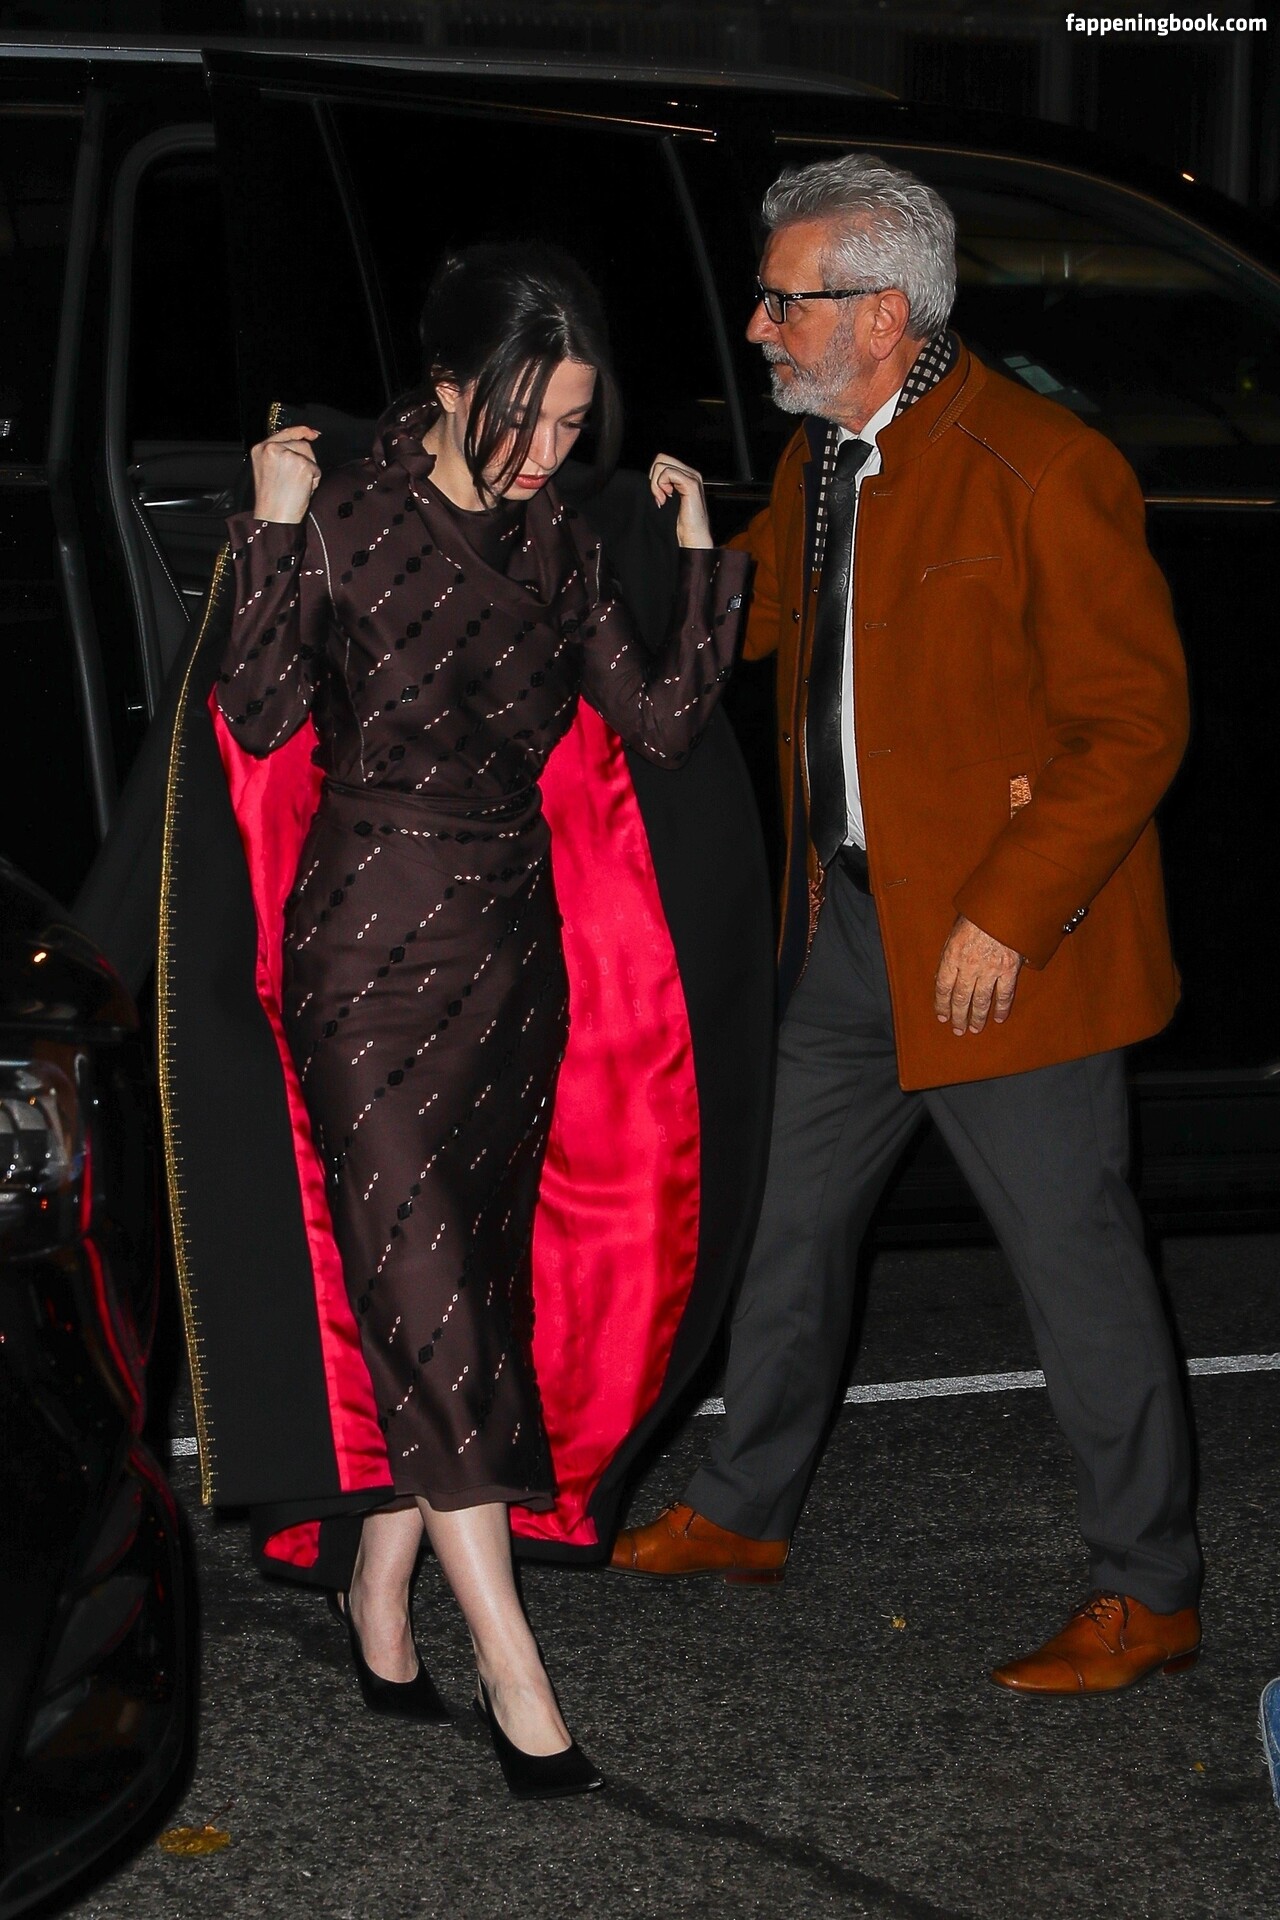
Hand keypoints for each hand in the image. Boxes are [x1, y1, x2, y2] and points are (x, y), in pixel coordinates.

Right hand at [250, 425, 320, 523]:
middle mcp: (272, 448)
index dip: (301, 431)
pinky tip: (301, 490)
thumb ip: (279, 454)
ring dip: (309, 471)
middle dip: (305, 460)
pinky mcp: (302, 465)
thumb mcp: (267, 470)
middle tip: (295, 481)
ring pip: (310, 455)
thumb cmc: (272, 501)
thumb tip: (299, 443)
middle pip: (301, 444)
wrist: (274, 518)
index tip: (312, 433)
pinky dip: (313, 481)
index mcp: (260, 449)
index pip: (285, 432)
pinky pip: (316, 469)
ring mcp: (288, 455)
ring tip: (296, 486)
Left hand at [649, 453, 712, 549]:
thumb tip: (646, 480)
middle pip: (661, 458)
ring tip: (662, 500)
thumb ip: (660, 487)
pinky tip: (664, 500)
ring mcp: (692, 477)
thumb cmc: (681, 525)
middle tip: (658, 497)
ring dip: (655, 484)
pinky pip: (667, 472)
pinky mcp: (691, 484)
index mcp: (686, 476)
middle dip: (653, 478)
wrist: (693, 539)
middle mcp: (691, 473)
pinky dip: (660, 486)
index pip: (662, 461)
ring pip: (661, 464)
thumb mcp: (666, 501)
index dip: (654, 477)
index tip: (656, 496)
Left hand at [933, 915, 1023, 1035]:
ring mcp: (990, 969)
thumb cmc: (978, 915)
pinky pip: (1005, 994)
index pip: (943, 986)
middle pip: (961, 997)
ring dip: (978, 1017)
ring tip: (976, 1029)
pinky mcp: (1009, 969)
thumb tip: (942, 978)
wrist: (1006, 905)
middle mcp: (969, 965)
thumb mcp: (955, 931)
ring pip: (982, 1000)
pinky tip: (999, 1018)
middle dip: (959, 1016)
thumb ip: (949, 955)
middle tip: (958, 1030)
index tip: (942, 1017)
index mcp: (953, 955)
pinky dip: (1002, 1008)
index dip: (941, 1004)